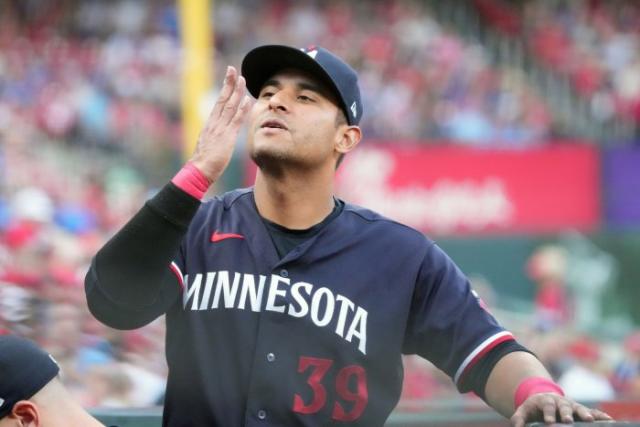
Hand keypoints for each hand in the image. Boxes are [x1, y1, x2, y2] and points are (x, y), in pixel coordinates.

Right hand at [190, 65, 252, 182]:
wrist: (199, 170)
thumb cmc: (204, 161)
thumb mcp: (208, 144)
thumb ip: (214, 135)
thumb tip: (219, 133)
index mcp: (210, 124)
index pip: (219, 102)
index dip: (225, 88)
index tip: (230, 76)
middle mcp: (214, 123)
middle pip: (222, 99)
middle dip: (228, 83)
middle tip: (233, 69)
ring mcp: (220, 129)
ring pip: (229, 106)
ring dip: (237, 92)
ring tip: (242, 79)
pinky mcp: (227, 137)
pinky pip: (236, 120)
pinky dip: (242, 109)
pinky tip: (247, 100)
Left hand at [510, 393, 612, 426]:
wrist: (544, 399)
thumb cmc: (534, 408)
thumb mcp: (524, 411)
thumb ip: (519, 418)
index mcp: (546, 401)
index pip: (547, 407)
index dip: (549, 414)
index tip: (549, 422)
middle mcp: (561, 402)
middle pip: (564, 407)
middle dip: (566, 413)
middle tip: (569, 420)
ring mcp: (572, 406)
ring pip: (579, 408)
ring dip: (585, 414)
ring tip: (590, 420)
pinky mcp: (581, 410)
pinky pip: (593, 412)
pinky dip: (600, 415)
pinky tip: (610, 421)